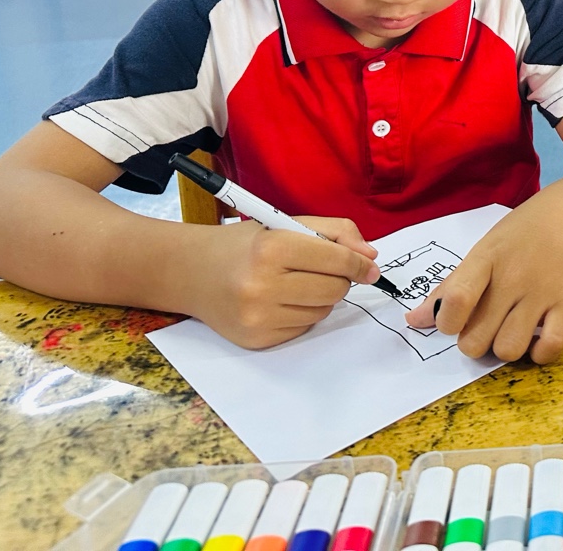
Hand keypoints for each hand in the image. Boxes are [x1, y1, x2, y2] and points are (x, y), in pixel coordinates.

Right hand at [188, 216, 378, 348]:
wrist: (192, 272)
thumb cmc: (246, 245)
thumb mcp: (286, 223)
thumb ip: (335, 232)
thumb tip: (371, 256)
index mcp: (272, 248)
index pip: (337, 260)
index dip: (359, 263)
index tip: (370, 266)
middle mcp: (262, 285)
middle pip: (335, 290)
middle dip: (339, 279)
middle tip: (323, 270)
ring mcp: (258, 316)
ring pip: (323, 311)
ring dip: (320, 297)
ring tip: (294, 282)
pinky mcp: (257, 339)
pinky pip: (303, 328)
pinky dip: (302, 314)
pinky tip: (279, 300)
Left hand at [405, 184, 562, 363]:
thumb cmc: (520, 233)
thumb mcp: (482, 250)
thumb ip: (450, 288)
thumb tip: (414, 321)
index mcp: (485, 259)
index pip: (456, 300)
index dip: (446, 324)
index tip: (454, 321)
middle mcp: (513, 277)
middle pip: (476, 339)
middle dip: (474, 342)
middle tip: (485, 326)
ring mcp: (543, 292)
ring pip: (509, 349)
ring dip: (505, 348)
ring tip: (510, 331)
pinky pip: (551, 346)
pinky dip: (539, 353)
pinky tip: (535, 338)